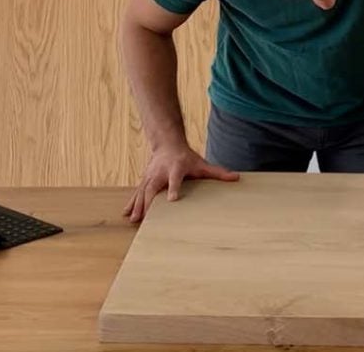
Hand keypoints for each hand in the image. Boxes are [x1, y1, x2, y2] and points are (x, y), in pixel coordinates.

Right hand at [123, 143, 238, 222]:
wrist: (168, 144)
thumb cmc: (186, 157)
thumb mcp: (202, 164)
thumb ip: (218, 172)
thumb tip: (236, 177)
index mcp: (176, 168)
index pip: (175, 179)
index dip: (173, 188)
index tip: (172, 199)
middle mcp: (160, 172)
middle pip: (153, 187)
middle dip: (148, 202)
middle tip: (146, 218)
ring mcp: (150, 176)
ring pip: (142, 191)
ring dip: (137, 205)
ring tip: (134, 220)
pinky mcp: (145, 180)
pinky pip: (137, 192)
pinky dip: (132, 203)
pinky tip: (127, 214)